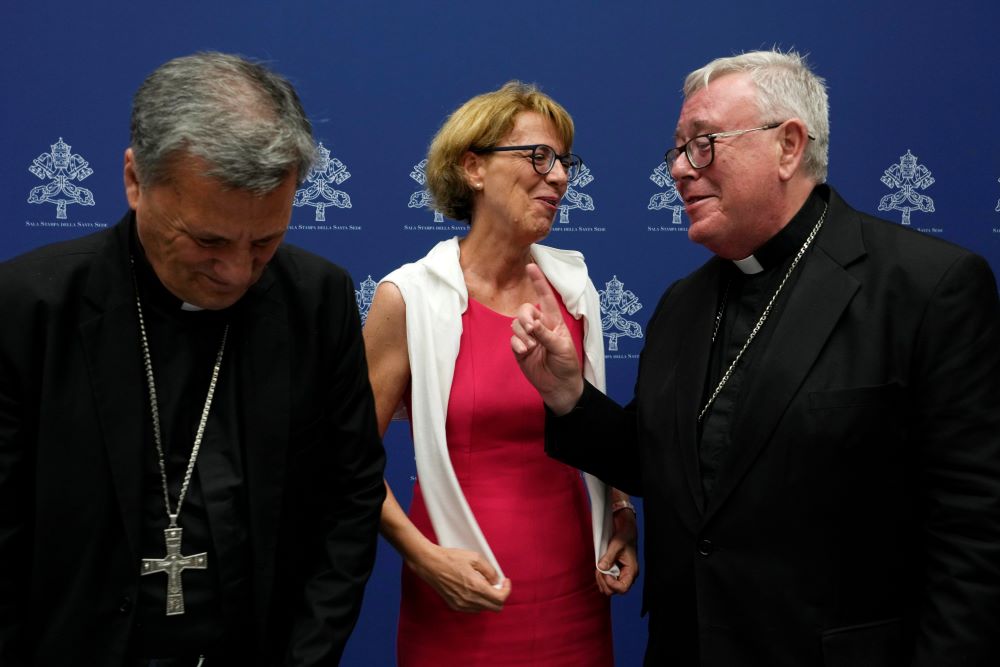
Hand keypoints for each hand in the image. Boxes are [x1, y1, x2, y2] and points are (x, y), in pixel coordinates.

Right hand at [410, 543, 511, 612]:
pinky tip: (474, 590)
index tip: (505, 581)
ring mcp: (462, 605)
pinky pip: (473, 609)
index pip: (500, 599)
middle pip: (495, 608)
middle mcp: (470, 599)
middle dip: (499, 596)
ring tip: (483, 584)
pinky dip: (479, 601)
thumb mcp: (475, 558)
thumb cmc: (451, 558)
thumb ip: (490, 571)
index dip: (507, 590)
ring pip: (484, 609)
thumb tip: (497, 581)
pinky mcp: (455, 606)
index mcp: (476, 587)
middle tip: (496, 584)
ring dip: (489, 599)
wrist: (430, 564)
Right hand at [510, 264, 583, 414]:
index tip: (531, 266)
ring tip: (531, 347)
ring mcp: (528, 337)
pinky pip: (512, 339)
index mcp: (553, 321)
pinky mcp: (520, 349)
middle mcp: (539, 326)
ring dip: (522, 334)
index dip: (538, 282)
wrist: (559, 386)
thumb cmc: (566, 365)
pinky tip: (525, 352)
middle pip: (524, 310)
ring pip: (516, 324)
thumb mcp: (561, 347)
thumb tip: (531, 324)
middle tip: (531, 329)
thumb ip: (545, 334)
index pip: (545, 298)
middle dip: (525, 317)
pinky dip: (517, 344)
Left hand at [595, 508, 637, 595]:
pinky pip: (607, 582)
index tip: (605, 573)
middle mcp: (627, 576)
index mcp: (631, 571)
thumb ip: (609, 557)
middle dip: (604, 582)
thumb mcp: (616, 545)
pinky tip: (599, 569)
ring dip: (601, 580)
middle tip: (599, 570)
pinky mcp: (615, 572)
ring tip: (599, 569)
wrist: (625, 530)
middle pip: (614, 591)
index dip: (611, 584)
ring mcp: (621, 575)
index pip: (622, 588)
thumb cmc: (624, 536)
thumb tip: (601, 568)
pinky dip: (601, 578)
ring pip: (609, 588)